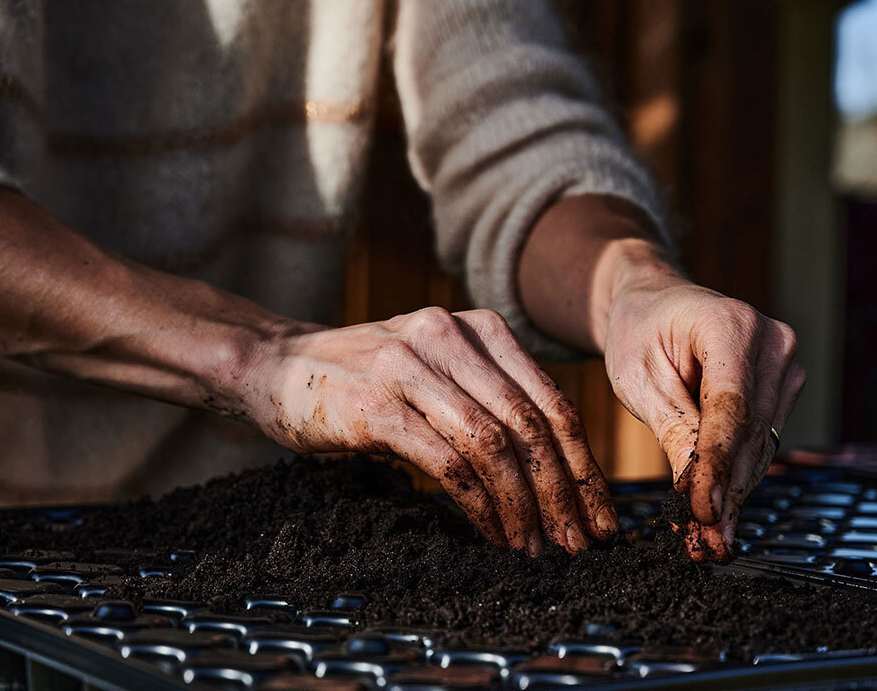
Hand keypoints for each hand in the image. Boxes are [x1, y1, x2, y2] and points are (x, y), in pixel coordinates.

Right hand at [240, 307, 619, 554]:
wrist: (277, 365)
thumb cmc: (362, 378)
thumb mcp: (435, 370)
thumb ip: (489, 396)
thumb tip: (552, 468)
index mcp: (477, 328)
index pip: (551, 400)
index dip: (583, 464)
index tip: (600, 514)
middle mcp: (450, 336)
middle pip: (531, 424)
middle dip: (564, 492)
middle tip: (580, 544)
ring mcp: (412, 367)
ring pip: (494, 443)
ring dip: (523, 505)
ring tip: (536, 548)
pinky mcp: (377, 403)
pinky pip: (447, 461)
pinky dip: (479, 504)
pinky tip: (492, 533)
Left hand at [605, 274, 804, 561]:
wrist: (652, 306)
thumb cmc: (637, 334)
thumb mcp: (638, 379)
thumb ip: (671, 429)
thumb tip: (696, 488)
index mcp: (729, 325)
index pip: (730, 408)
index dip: (717, 464)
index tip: (704, 511)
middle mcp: (770, 342)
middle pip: (750, 432)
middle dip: (725, 492)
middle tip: (704, 543)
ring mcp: (783, 364)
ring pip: (760, 444)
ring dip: (734, 493)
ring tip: (709, 540)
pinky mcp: (782, 386)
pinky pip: (760, 440)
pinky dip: (737, 475)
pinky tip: (719, 513)